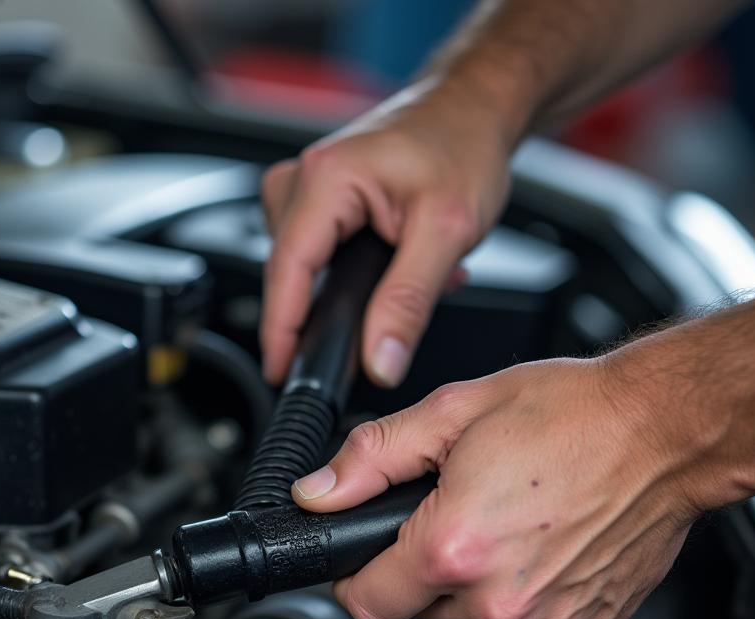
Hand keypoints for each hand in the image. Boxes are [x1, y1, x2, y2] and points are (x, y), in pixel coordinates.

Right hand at [260, 80, 511, 388]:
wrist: (473, 110)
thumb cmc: (463, 146)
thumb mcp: (447, 232)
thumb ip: (408, 304)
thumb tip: (381, 362)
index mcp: (326, 178)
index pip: (286, 272)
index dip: (281, 332)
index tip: (282, 373)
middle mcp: (305, 178)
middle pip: (291, 275)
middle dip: (337, 310)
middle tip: (390, 324)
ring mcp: (306, 187)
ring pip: (305, 270)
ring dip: (354, 288)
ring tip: (408, 274)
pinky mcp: (317, 198)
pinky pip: (318, 253)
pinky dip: (355, 270)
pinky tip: (394, 260)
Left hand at [291, 355, 700, 618]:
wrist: (667, 430)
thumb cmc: (575, 414)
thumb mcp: (453, 414)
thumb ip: (371, 458)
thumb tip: (318, 492)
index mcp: (454, 548)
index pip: (366, 605)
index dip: (356, 579)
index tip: (366, 560)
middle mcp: (498, 598)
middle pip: (420, 612)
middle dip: (423, 570)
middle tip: (458, 514)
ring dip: (477, 583)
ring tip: (509, 523)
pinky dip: (525, 595)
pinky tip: (544, 547)